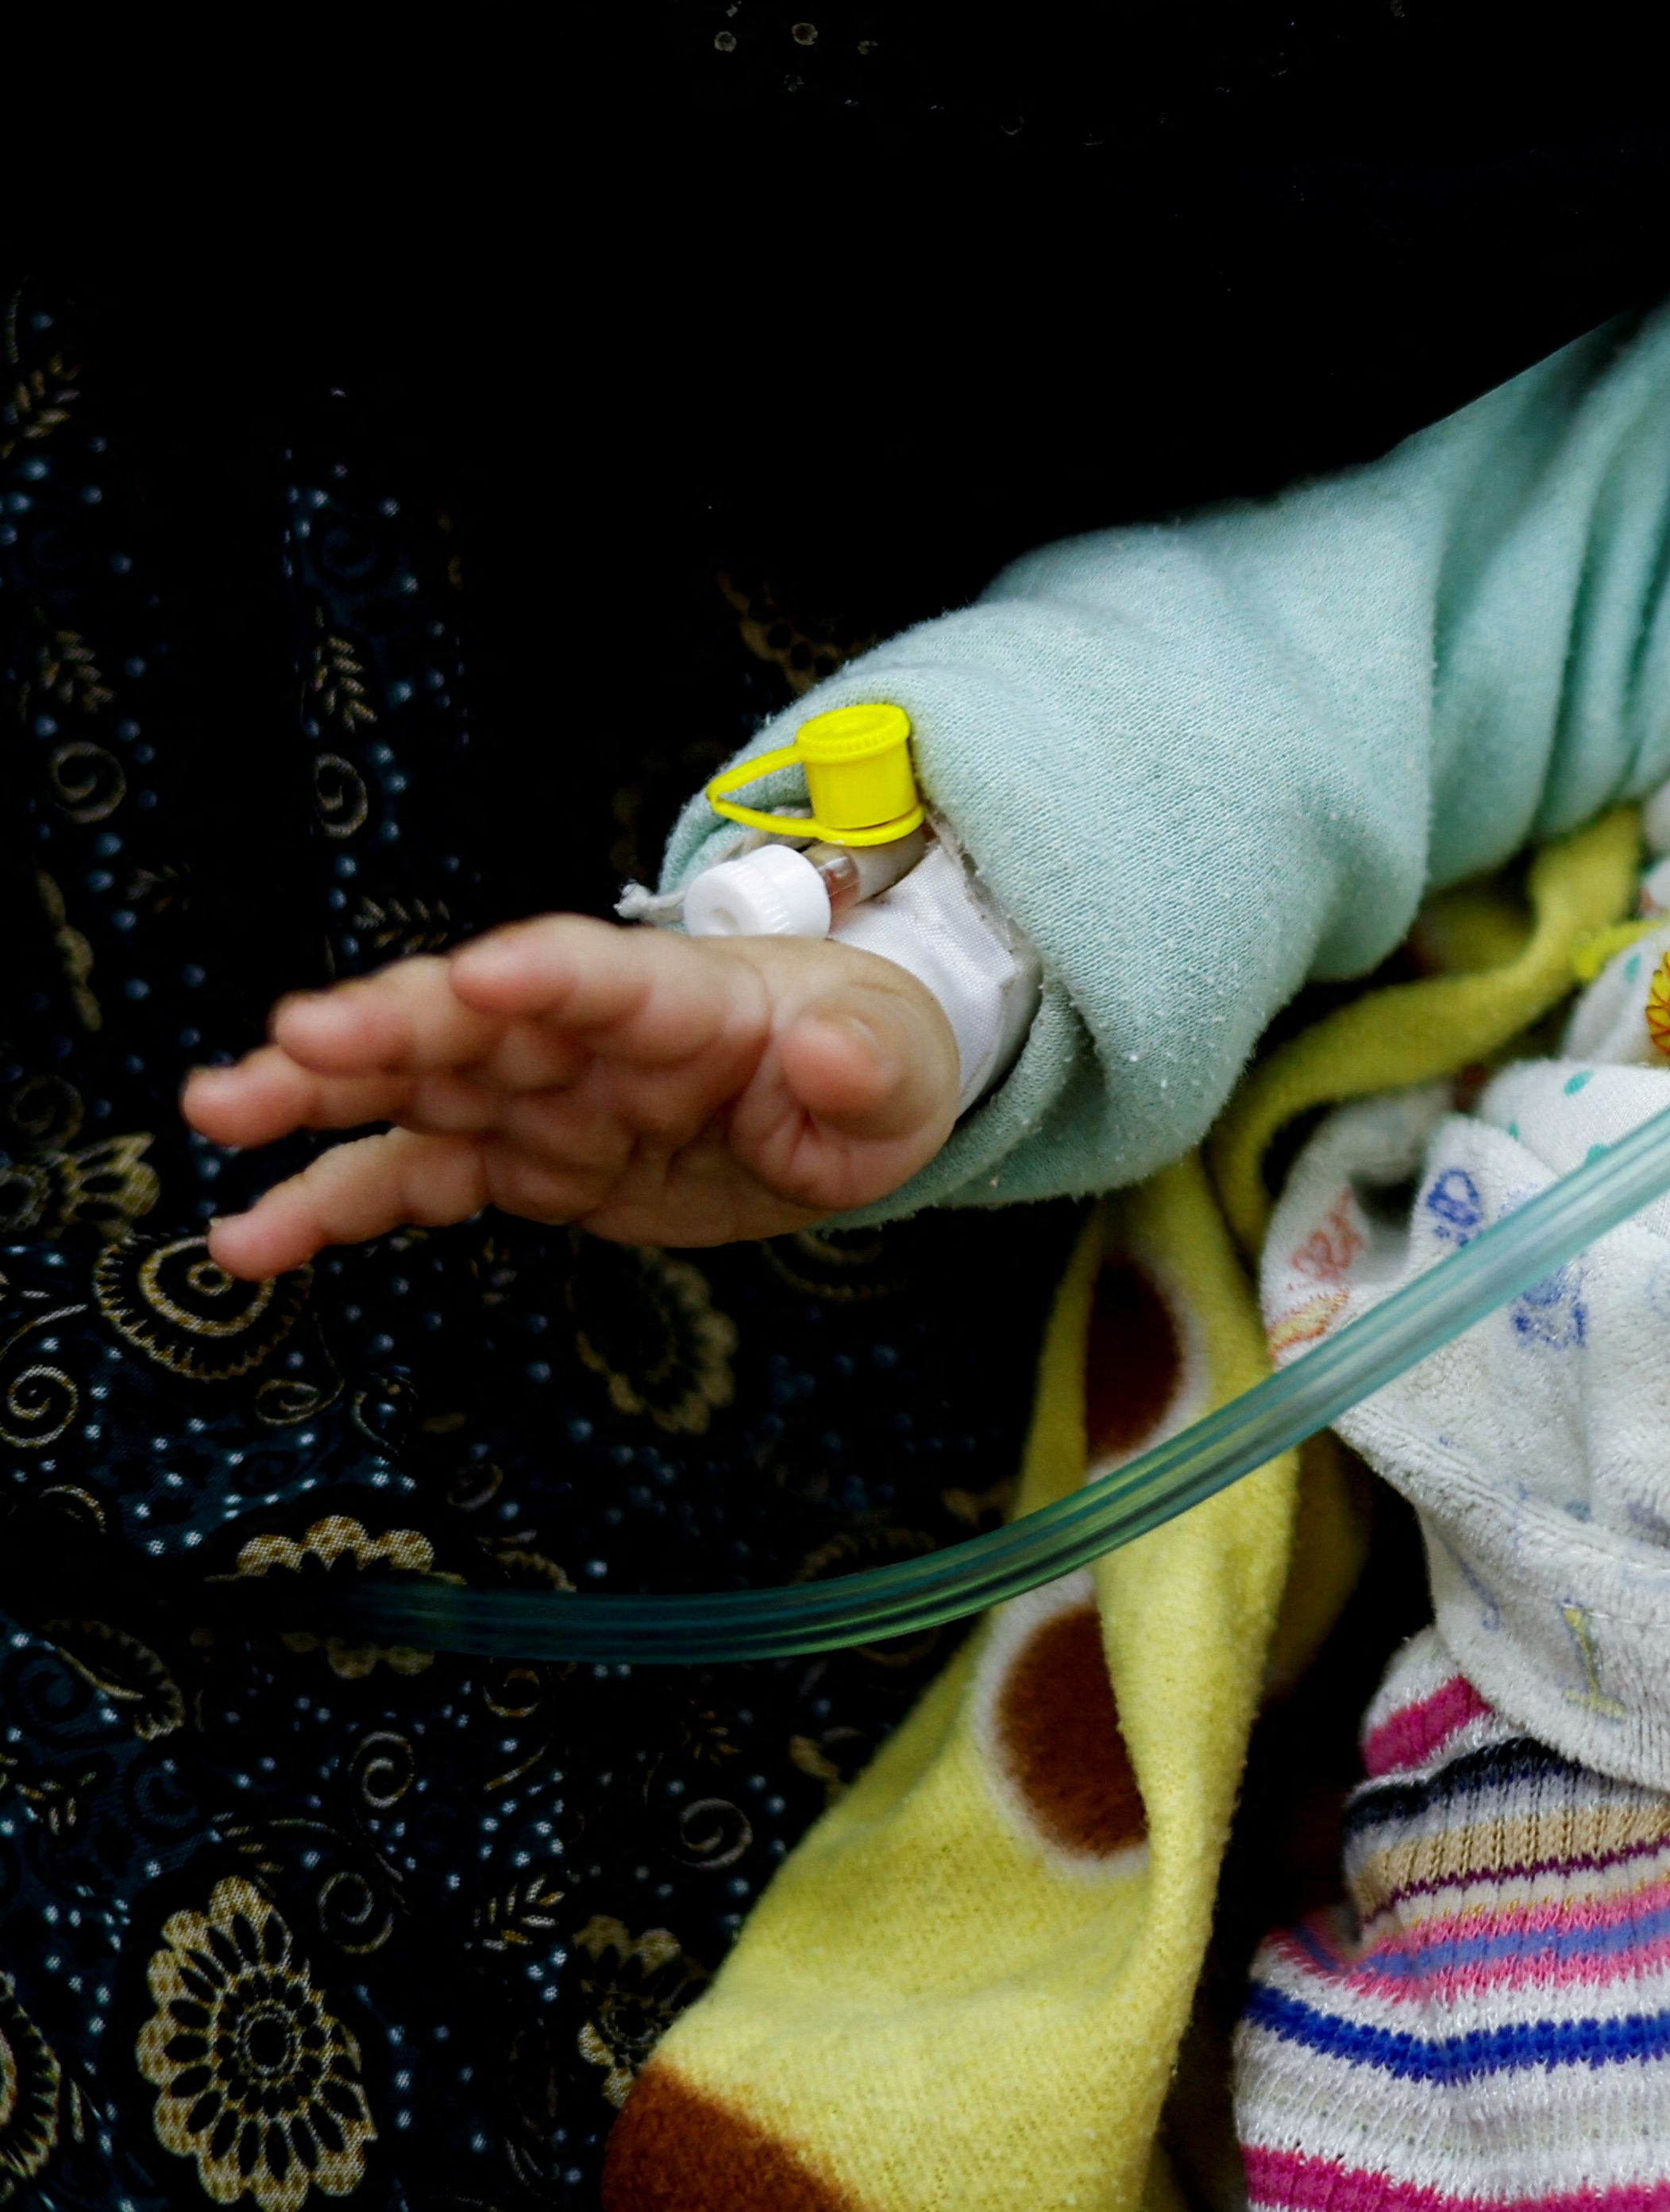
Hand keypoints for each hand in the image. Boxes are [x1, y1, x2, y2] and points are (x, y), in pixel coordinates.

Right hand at [182, 916, 959, 1275]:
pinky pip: (414, 1178)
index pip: (614, 977)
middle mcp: (591, 1036)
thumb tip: (836, 1057)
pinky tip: (249, 1240)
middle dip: (394, 1024)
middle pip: (482, 1020)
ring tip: (220, 1109)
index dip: (550, 974)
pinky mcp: (517, 1158)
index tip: (481, 975)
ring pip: (418, 1086)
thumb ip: (872, 1065)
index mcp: (690, 997)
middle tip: (298, 1038)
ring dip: (319, 1096)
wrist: (845, 1092)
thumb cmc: (870, 1057)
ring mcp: (542, 1094)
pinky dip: (333, 1205)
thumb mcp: (905, 1066)